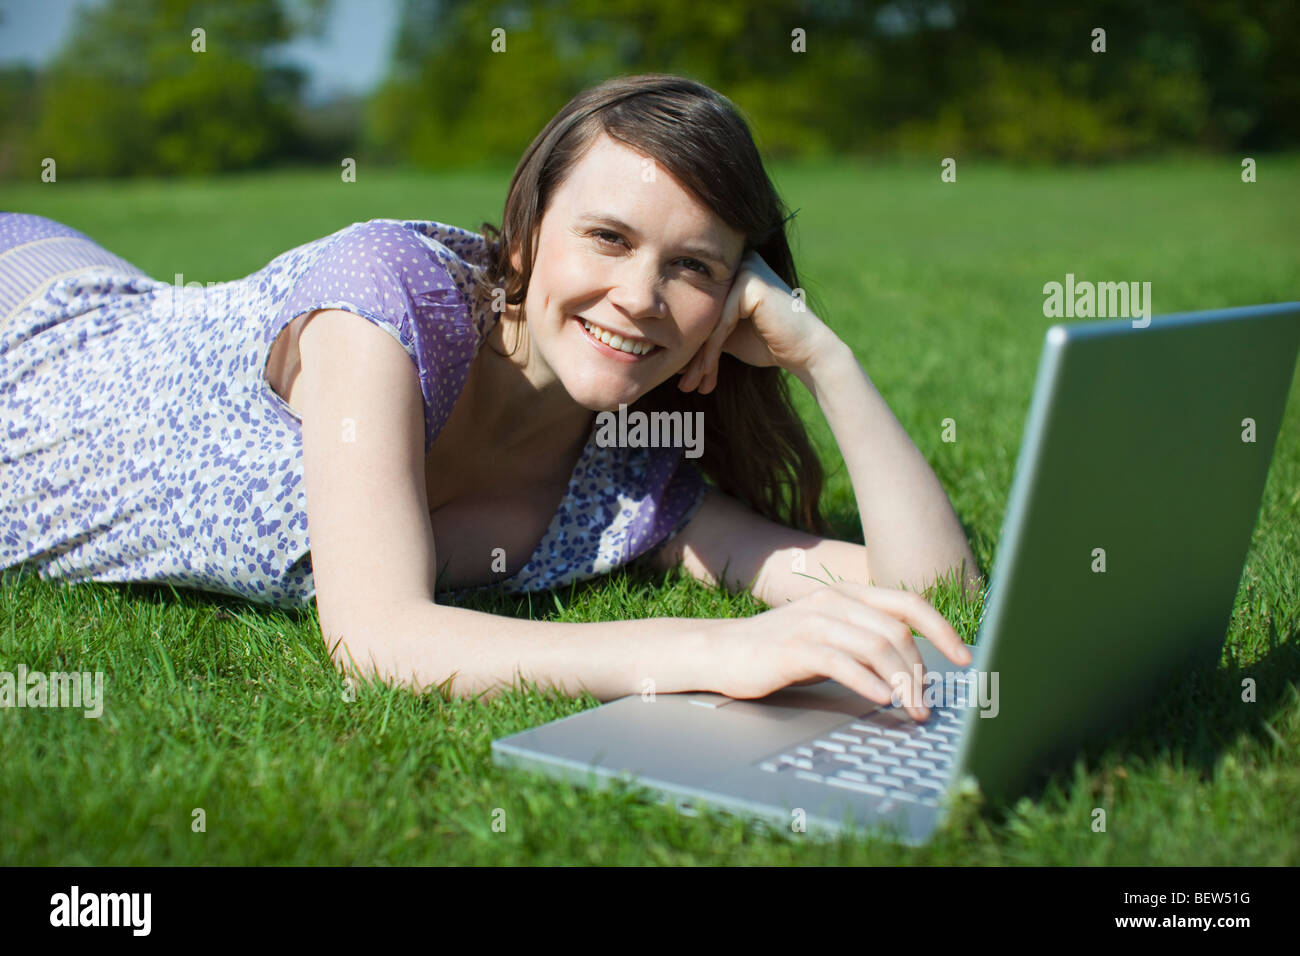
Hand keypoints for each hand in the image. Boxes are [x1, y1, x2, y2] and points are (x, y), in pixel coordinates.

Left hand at [677, 249, 836, 393]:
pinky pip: (721, 324)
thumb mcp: (729, 336)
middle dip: (691, 356)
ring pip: (708, 321)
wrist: (807, 350)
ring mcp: (743, 269)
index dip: (690, 347)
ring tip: (690, 387)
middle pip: (701, 315)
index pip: (699, 311)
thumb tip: (669, 348)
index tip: (683, 378)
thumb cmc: (771, 344)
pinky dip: (711, 352)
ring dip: (698, 359)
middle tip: (683, 386)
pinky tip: (707, 375)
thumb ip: (705, 333)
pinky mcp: (748, 282)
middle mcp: (736, 263)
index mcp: (730, 271)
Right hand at [703, 582, 972, 720]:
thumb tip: (913, 671)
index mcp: (847, 595)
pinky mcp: (793, 647)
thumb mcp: (828, 637)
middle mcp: (833, 602)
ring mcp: (812, 621)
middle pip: (897, 631)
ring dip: (901, 682)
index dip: (942, 629)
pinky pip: (841, 661)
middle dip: (921, 671)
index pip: (908, 603)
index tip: (965, 657)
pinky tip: (880, 699)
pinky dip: (867, 681)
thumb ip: (864, 642)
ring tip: (910, 709)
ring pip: (876, 646)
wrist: (721, 651)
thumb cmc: (778, 650)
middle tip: (927, 704)